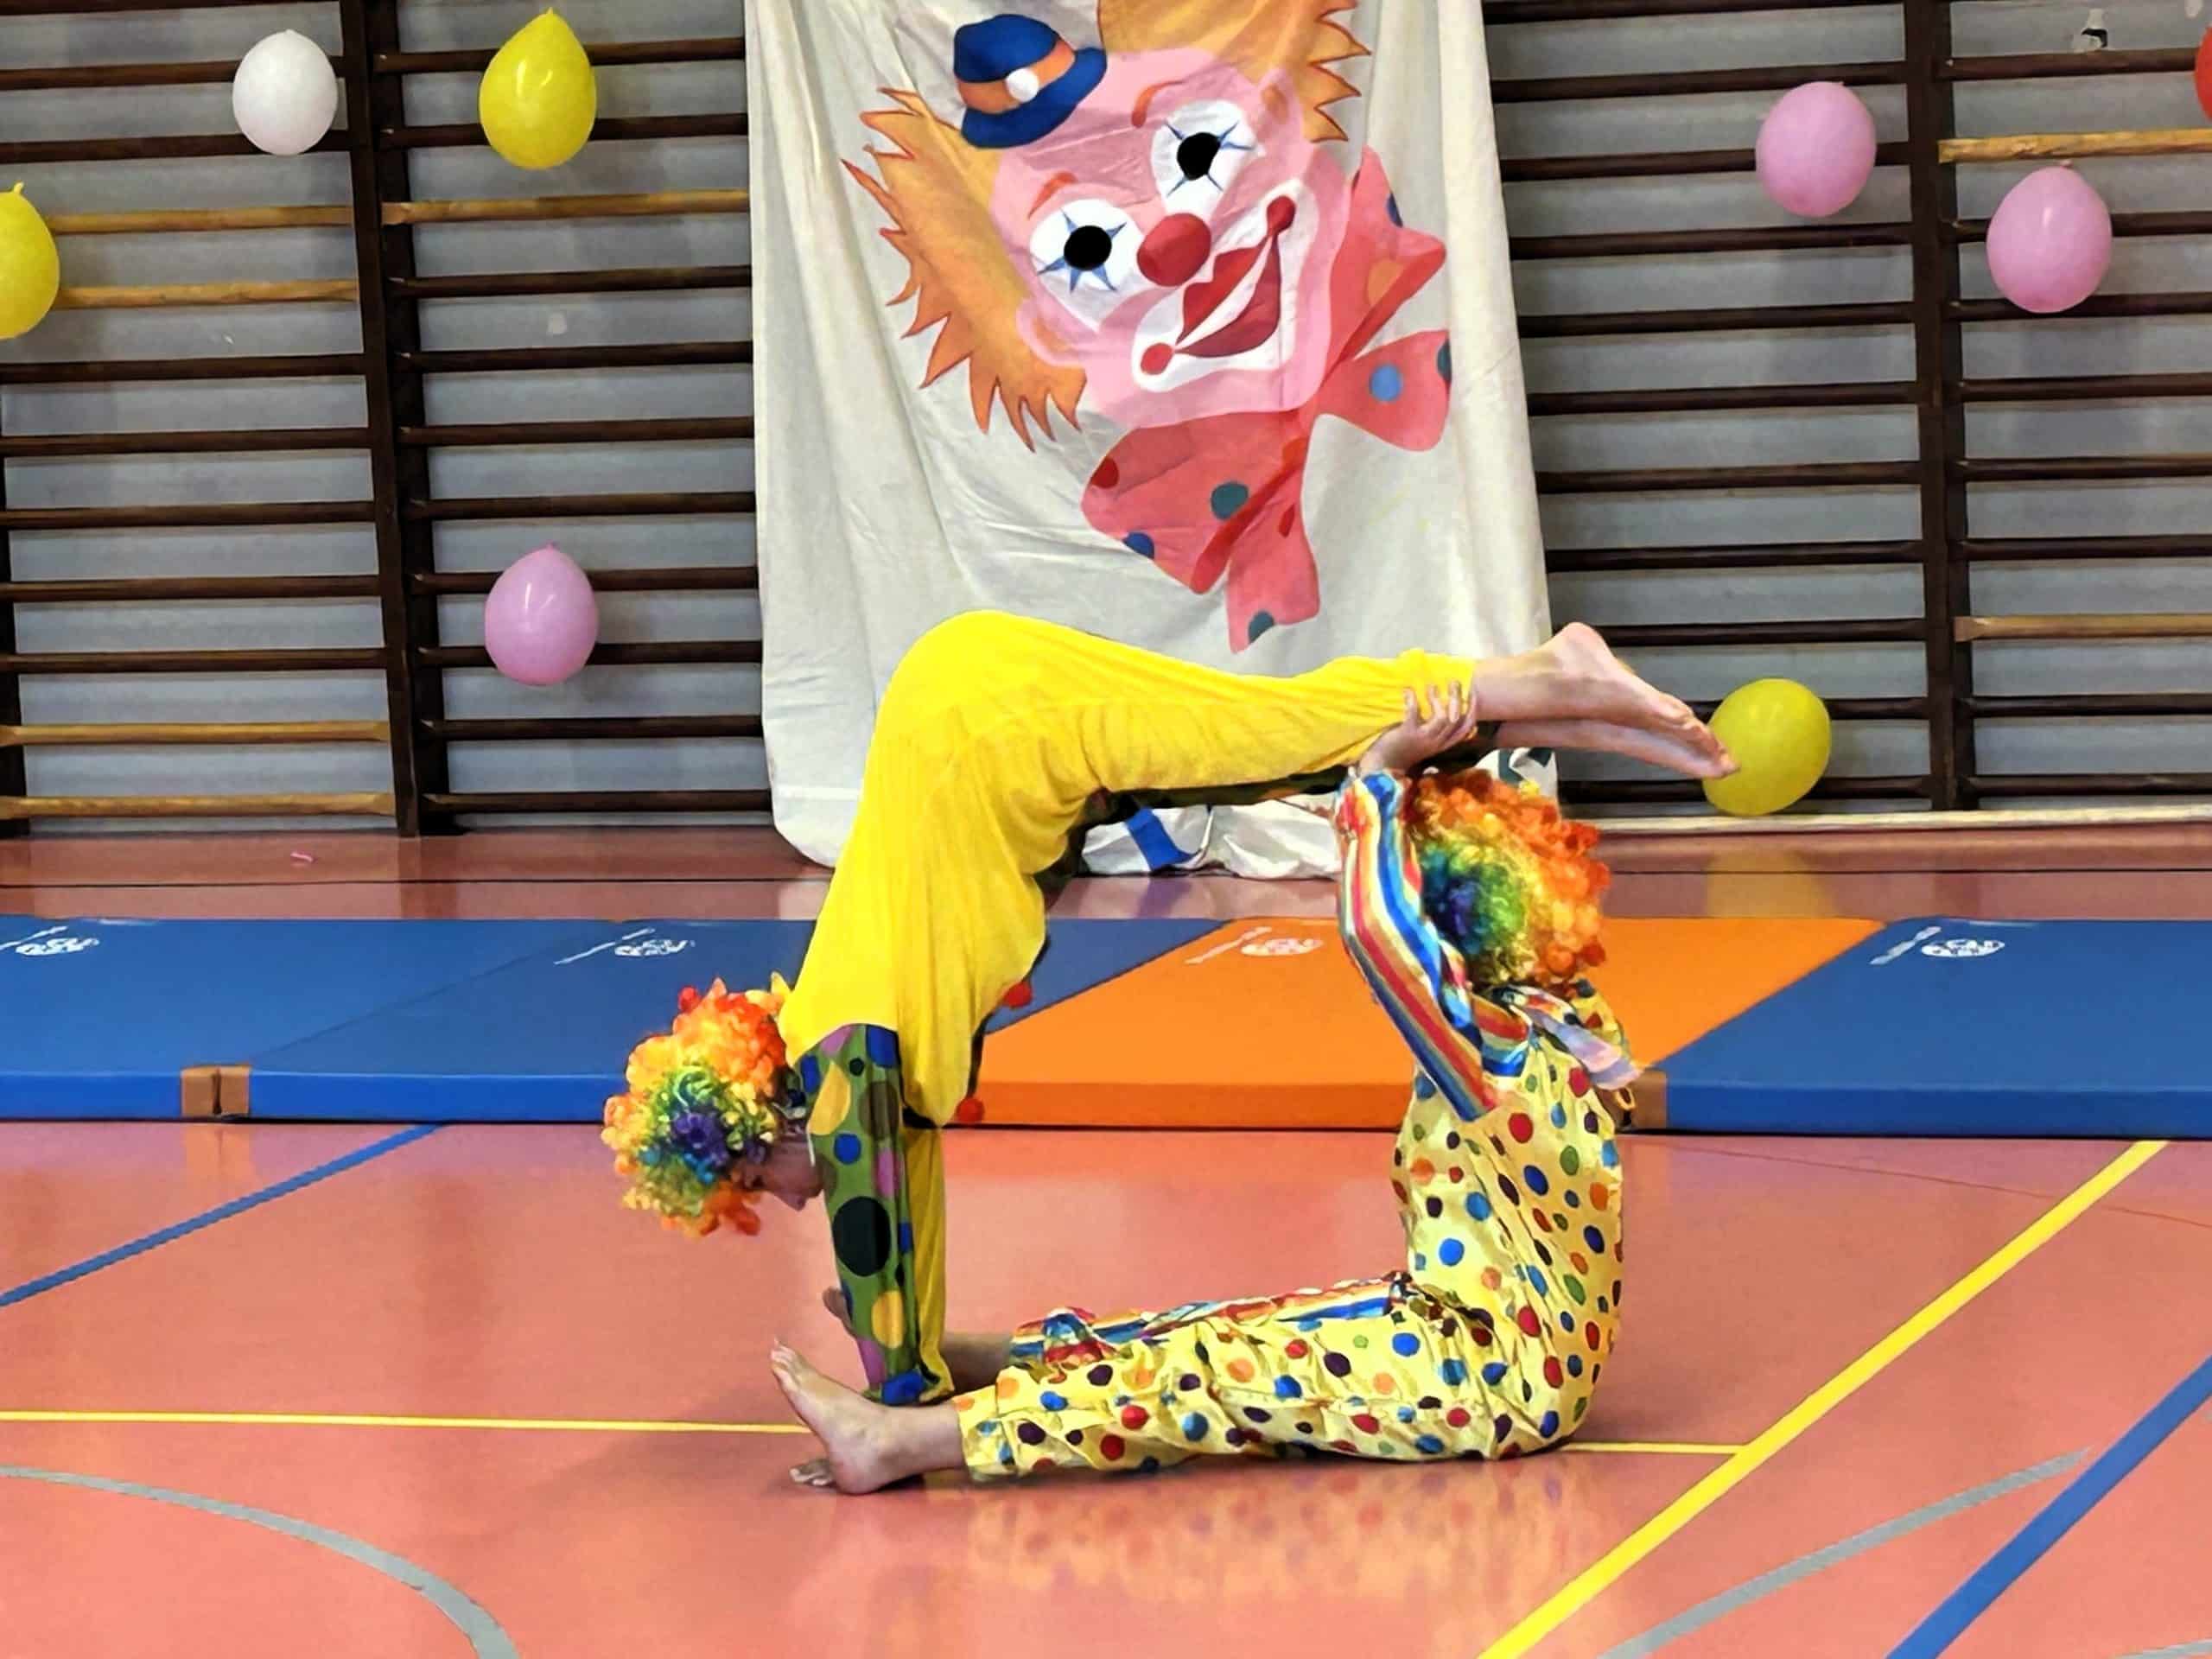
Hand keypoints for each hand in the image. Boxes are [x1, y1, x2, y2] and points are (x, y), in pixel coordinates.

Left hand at [1357, 682, 1480, 776]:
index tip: (1472, 692)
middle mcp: (1437, 742)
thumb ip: (1436, 729)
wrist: (1384, 765)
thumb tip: (1444, 706)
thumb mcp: (1426, 742)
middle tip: (1453, 682)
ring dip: (1437, 700)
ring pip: (1442, 718)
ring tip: (1431, 686)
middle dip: (1458, 698)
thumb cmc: (1404, 749)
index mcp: (1443, 743)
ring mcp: (1423, 739)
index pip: (1466, 728)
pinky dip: (1412, 700)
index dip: (1473, 710)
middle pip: (1457, 719)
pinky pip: (1414, 714)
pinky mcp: (1408, 734)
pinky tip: (1408, 691)